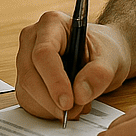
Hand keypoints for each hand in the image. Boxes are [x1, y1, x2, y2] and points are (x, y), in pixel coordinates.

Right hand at [15, 12, 131, 121]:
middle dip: (51, 100)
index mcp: (52, 24)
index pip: (43, 53)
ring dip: (51, 108)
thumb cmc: (103, 50)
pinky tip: (66, 106)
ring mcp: (25, 59)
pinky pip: (28, 101)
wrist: (101, 56)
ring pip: (26, 91)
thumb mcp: (111, 59)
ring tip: (77, 105)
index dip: (54, 80)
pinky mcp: (24, 79)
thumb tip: (79, 94)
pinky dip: (47, 111)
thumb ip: (99, 74)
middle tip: (75, 111)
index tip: (68, 102)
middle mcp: (33, 38)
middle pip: (30, 75)